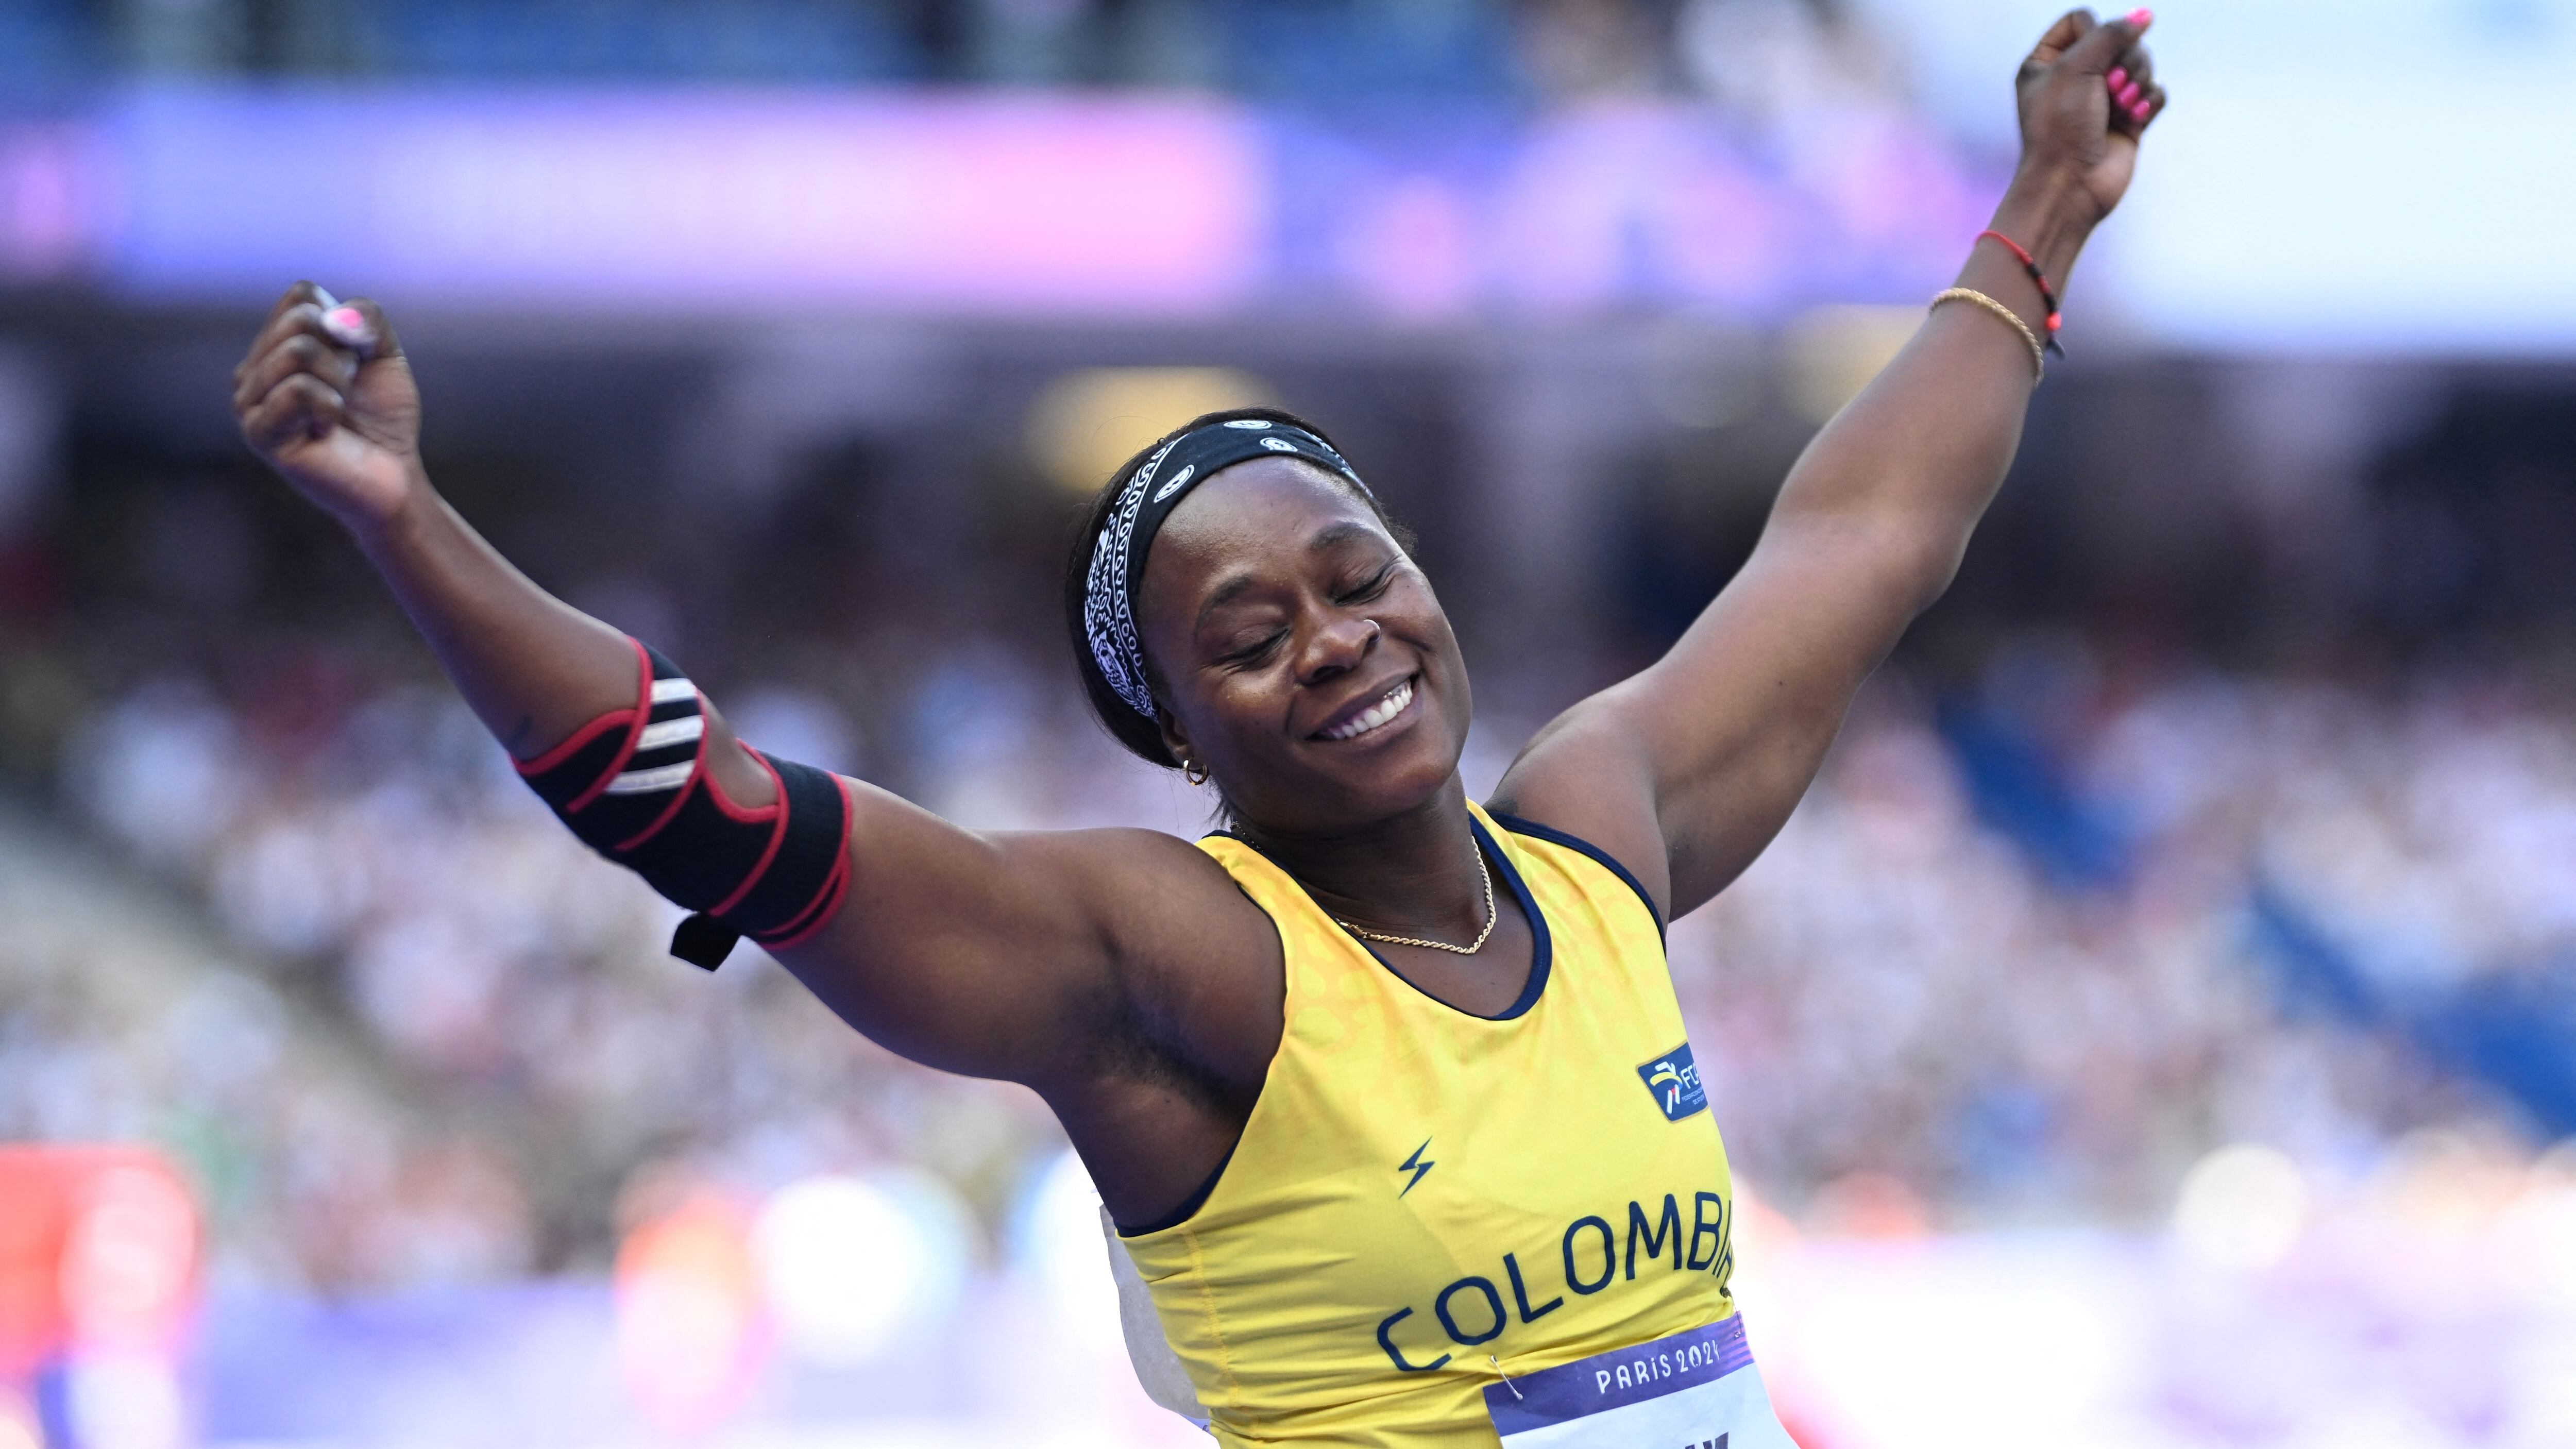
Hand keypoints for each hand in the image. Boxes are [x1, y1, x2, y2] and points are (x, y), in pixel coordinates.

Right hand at [231, 282, 423, 533]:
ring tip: (337, 413)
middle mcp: (253, 368)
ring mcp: (248, 401)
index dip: (346, 324)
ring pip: (298, 353)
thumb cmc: (382, 417)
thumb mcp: (384, 354)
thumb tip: (336, 319)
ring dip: (339, 381)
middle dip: (344, 354)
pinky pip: (297, 390)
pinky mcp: (258, 432)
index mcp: (276, 344)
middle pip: (300, 320)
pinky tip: (326, 431)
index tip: (356, 362)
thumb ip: (367, 319)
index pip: (302, 295)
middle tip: (348, 392)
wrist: (393, 476)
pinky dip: (329, 406)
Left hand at [2014, 9, 2166, 224]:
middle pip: (2118, 39)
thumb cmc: (2060, 129)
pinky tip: (2132, 119)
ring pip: (2141, 63)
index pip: (2081, 19)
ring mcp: (2102, 98)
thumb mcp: (2077, 67)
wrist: (2070, 186)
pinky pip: (2153, 93)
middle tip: (2112, 84)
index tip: (2088, 61)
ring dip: (2137, 80)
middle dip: (2124, 59)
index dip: (2094, 33)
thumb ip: (2111, 33)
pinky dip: (2147, 103)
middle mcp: (2074, 78)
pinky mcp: (2127, 119)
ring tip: (2121, 104)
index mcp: (2046, 62)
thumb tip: (2143, 16)